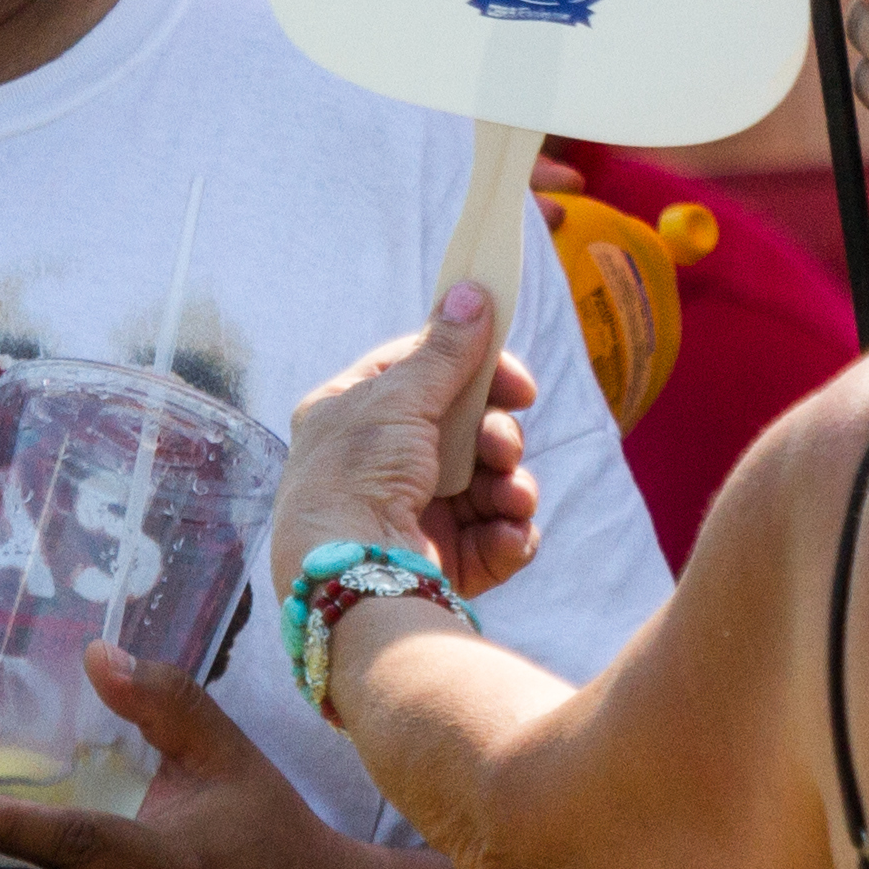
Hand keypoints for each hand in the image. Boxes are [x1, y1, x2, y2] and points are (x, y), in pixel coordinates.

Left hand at [275, 286, 544, 599]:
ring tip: (510, 495)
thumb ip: (443, 351)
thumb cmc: (355, 479)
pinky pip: (495, 535)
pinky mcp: (442, 559)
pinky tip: (507, 533)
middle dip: (498, 436)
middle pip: (467, 429)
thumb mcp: (398, 400)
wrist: (350, 578)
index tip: (518, 381)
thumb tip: (472, 291)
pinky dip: (509, 533)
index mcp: (354, 416)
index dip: (475, 371)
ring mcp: (414, 512)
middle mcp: (382, 462)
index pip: (424, 374)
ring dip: (512, 484)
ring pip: (489, 482)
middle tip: (502, 447)